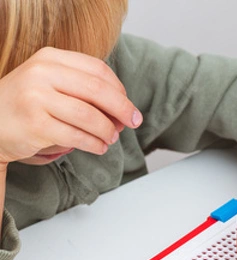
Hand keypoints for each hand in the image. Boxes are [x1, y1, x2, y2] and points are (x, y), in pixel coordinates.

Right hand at [0, 47, 142, 164]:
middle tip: (133, 122)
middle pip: (97, 90)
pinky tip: (99, 147)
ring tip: (112, 138)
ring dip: (107, 130)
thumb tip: (122, 109)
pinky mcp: (36, 125)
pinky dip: (93, 144)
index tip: (129, 106)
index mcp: (49, 58)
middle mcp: (42, 73)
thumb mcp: (50, 84)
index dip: (119, 90)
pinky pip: (76, 136)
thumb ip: (81, 89)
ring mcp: (37, 98)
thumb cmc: (27, 106)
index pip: (96, 69)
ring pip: (88, 115)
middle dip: (121, 109)